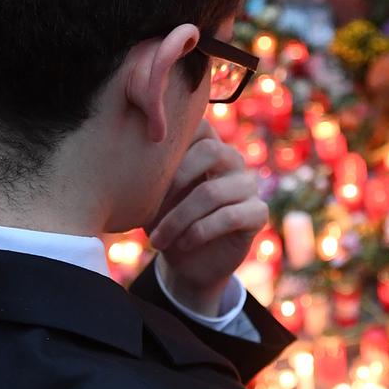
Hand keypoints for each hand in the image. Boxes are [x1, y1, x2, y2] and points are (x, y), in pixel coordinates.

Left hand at [147, 120, 268, 315]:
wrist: (186, 264)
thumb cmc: (166, 221)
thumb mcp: (151, 196)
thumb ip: (149, 172)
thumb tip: (130, 154)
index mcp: (208, 148)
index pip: (201, 125)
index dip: (176, 138)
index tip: (147, 161)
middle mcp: (232, 161)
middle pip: (212, 150)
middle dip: (176, 179)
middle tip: (150, 204)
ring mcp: (248, 185)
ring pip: (213, 192)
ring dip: (179, 218)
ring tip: (159, 239)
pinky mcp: (257, 213)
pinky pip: (230, 216)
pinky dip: (199, 231)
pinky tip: (182, 243)